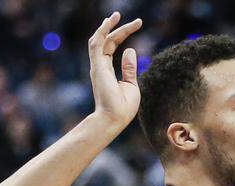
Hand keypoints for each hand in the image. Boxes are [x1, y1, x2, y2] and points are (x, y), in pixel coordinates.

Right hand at [88, 12, 142, 128]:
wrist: (114, 119)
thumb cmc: (123, 107)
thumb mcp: (131, 85)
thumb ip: (129, 68)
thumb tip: (131, 50)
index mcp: (107, 69)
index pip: (112, 46)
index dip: (123, 33)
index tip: (137, 24)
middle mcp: (100, 66)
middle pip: (107, 40)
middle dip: (117, 28)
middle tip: (128, 17)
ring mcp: (97, 66)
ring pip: (99, 40)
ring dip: (106, 26)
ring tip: (116, 15)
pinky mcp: (98, 67)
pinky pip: (97, 45)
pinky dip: (102, 32)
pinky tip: (108, 23)